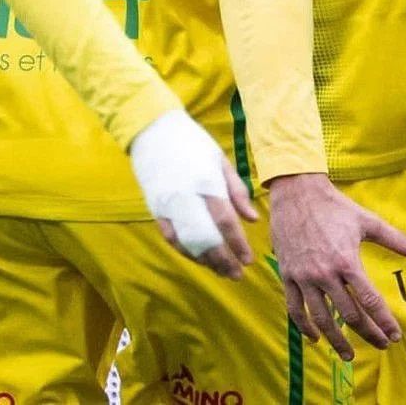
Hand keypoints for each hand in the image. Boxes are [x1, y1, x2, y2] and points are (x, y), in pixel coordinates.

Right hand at [128, 110, 259, 277]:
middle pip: (206, 238)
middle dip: (223, 260)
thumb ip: (237, 191)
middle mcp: (186, 197)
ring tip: (221, 272)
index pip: (225, 221)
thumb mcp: (220, 160)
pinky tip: (200, 259)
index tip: (248, 260)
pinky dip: (186, 252)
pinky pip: (171, 238)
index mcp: (207, 182)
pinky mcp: (155, 209)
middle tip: (237, 275)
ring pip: (187, 243)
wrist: (152, 130)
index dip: (238, 244)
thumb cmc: (193, 143)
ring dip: (205, 261)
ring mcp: (168, 205)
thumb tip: (253, 219)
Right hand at [268, 173, 405, 360]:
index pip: (369, 300)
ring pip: (321, 318)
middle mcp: (325, 273)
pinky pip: (295, 308)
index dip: (383, 321)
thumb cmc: (335, 206)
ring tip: (348, 355)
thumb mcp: (368, 221)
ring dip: (336, 340)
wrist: (296, 193)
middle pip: (348, 314)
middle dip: (367, 333)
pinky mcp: (288, 275)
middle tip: (380, 345)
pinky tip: (316, 338)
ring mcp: (304, 276)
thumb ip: (395, 239)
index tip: (394, 336)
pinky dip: (305, 327)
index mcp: (347, 261)